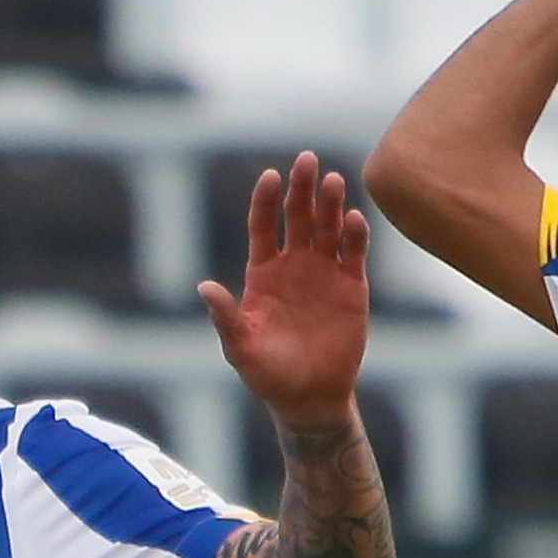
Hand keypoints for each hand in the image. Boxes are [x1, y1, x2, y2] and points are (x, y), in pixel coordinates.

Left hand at [199, 152, 368, 425]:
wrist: (309, 397)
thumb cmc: (267, 374)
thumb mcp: (240, 347)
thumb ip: (225, 316)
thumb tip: (203, 286)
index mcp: (262, 272)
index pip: (263, 225)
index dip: (265, 200)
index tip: (270, 175)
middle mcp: (294, 265)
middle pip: (297, 216)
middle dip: (302, 188)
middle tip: (307, 159)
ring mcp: (324, 273)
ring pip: (326, 228)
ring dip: (330, 204)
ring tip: (333, 180)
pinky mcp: (351, 287)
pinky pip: (353, 254)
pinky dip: (354, 236)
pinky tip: (352, 219)